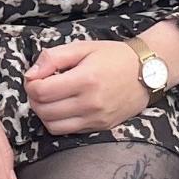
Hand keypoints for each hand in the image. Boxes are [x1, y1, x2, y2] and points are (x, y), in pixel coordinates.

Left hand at [24, 39, 153, 135]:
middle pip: (43, 111)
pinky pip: (68, 131)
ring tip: (50, 98)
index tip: (35, 77)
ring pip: (52, 125)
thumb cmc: (114, 57)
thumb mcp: (83, 47)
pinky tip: (63, 107)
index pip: (41, 92)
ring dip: (44, 113)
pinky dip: (58, 121)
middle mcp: (90, 103)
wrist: (147, 72)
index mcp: (85, 79)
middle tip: (40, 87)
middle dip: (34, 99)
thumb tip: (31, 74)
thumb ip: (53, 58)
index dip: (31, 85)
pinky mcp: (100, 127)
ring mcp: (96, 118)